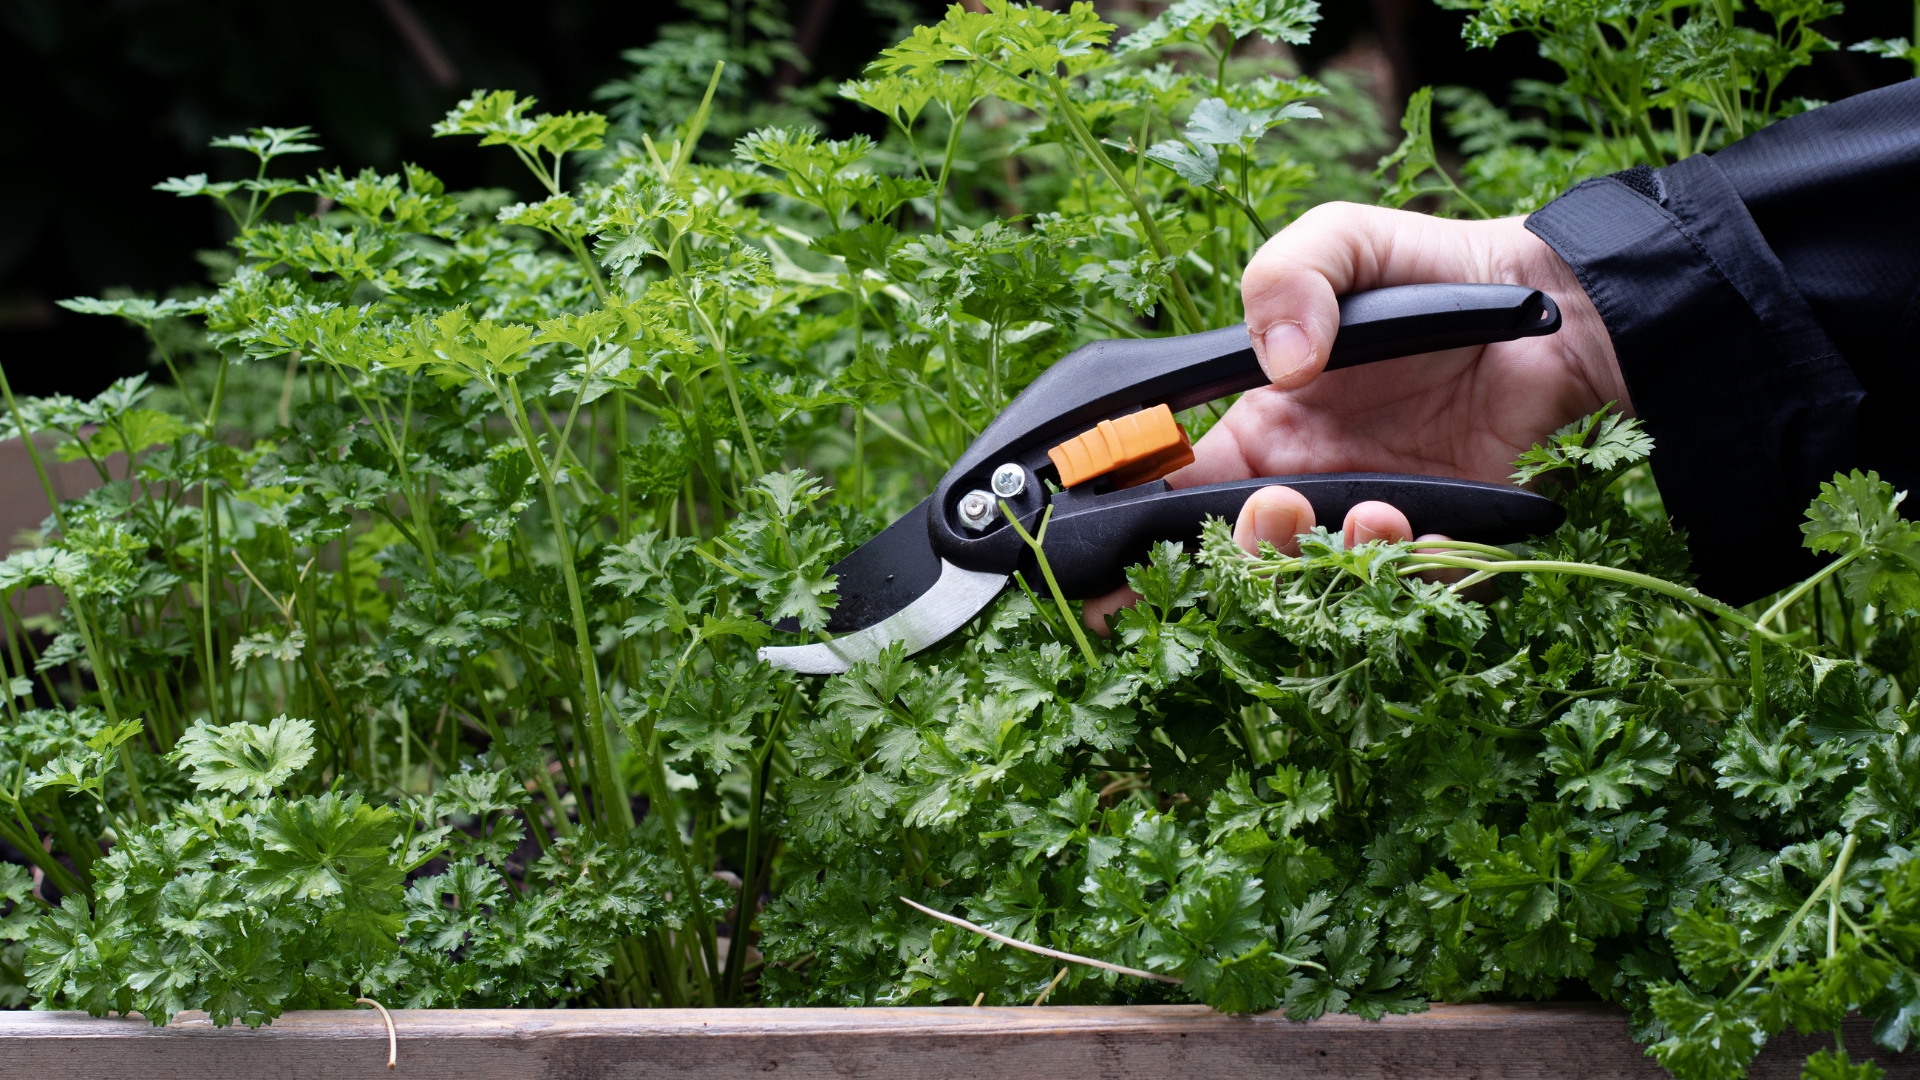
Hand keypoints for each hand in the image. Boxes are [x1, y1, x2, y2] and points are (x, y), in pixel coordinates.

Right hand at [1083, 202, 1627, 634]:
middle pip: (1243, 553)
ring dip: (1333, 563)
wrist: (1551, 301)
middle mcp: (1307, 481)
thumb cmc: (1431, 268)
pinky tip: (1424, 533)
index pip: (1179, 493)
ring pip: (1322, 581)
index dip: (1143, 530)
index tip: (1128, 552)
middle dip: (1250, 549)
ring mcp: (1372, 510)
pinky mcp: (1440, 532)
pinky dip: (1409, 574)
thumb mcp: (1341, 241)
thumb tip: (1281, 364)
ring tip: (1377, 513)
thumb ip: (1287, 276)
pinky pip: (1410, 585)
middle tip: (1284, 505)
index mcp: (1260, 427)